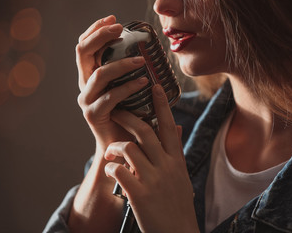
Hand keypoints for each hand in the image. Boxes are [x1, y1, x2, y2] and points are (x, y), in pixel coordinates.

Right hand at [76, 15, 147, 153]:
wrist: (121, 145)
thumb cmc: (128, 114)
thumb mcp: (128, 88)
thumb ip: (129, 72)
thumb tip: (147, 51)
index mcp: (89, 74)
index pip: (85, 46)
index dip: (95, 30)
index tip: (113, 19)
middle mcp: (84, 84)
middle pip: (83, 52)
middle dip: (100, 35)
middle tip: (120, 28)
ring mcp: (86, 99)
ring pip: (98, 73)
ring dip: (121, 63)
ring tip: (141, 60)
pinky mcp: (93, 114)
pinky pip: (110, 97)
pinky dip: (128, 87)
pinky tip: (143, 82)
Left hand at [104, 85, 198, 232]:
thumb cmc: (176, 204)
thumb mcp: (180, 176)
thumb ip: (175, 151)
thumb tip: (175, 128)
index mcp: (176, 160)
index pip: (169, 126)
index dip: (162, 105)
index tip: (155, 86)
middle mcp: (166, 166)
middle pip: (145, 131)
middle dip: (128, 117)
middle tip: (117, 111)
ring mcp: (153, 179)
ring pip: (128, 147)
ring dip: (115, 146)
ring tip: (111, 151)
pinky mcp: (139, 194)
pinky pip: (118, 170)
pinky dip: (112, 167)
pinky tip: (113, 171)